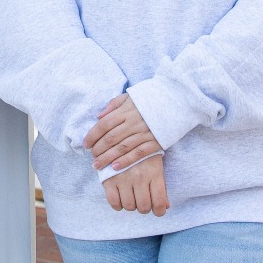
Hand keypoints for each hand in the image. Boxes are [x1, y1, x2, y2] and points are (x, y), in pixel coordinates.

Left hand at [84, 96, 167, 214]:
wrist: (176, 100)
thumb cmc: (150, 98)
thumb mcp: (130, 96)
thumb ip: (113, 104)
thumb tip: (99, 116)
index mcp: (126, 110)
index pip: (104, 124)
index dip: (93, 135)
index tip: (85, 144)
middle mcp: (134, 122)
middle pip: (111, 138)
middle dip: (98, 149)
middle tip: (91, 158)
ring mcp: (145, 132)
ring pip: (122, 148)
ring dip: (108, 158)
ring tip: (98, 166)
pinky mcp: (156, 141)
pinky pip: (138, 153)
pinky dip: (126, 161)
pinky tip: (115, 167)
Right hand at [100, 157, 168, 214]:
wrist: (121, 135)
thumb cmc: (143, 153)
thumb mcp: (156, 165)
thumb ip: (162, 187)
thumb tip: (166, 207)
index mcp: (154, 173)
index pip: (159, 202)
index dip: (159, 211)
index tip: (158, 210)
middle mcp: (139, 176)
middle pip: (143, 207)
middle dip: (144, 208)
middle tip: (143, 202)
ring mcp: (123, 178)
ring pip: (129, 206)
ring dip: (131, 206)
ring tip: (131, 197)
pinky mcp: (109, 178)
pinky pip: (113, 201)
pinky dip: (117, 205)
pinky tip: (120, 198)